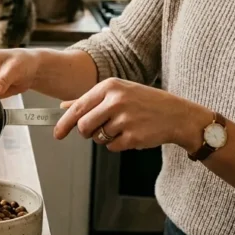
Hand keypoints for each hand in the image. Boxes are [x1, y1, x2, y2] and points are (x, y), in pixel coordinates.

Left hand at [53, 78, 211, 152]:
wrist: (176, 114)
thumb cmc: (146, 102)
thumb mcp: (119, 92)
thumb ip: (90, 99)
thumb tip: (64, 106)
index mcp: (110, 87)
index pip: (78, 107)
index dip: (64, 123)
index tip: (57, 133)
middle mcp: (116, 101)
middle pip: (83, 126)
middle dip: (87, 132)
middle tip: (97, 130)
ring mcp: (125, 119)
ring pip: (98, 137)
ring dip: (105, 137)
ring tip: (123, 127)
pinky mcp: (133, 136)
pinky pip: (112, 147)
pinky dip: (118, 144)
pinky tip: (131, 134)